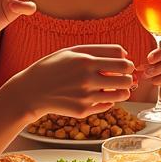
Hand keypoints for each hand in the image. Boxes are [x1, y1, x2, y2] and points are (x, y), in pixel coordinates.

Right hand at [3, 44, 135, 120]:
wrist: (31, 91)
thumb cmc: (54, 67)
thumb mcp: (73, 51)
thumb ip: (100, 50)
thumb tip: (125, 55)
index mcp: (86, 61)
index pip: (122, 63)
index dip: (128, 64)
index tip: (125, 65)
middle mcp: (87, 80)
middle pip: (126, 79)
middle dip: (129, 77)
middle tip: (124, 76)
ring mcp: (85, 97)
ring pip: (121, 95)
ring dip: (123, 90)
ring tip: (116, 87)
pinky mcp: (83, 111)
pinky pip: (108, 105)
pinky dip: (108, 100)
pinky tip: (99, 95)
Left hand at [142, 41, 160, 90]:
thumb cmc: (159, 63)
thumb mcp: (154, 58)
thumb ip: (150, 58)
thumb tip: (139, 63)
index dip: (160, 53)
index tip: (149, 59)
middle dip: (158, 68)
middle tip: (146, 72)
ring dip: (159, 77)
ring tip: (149, 78)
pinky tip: (157, 82)